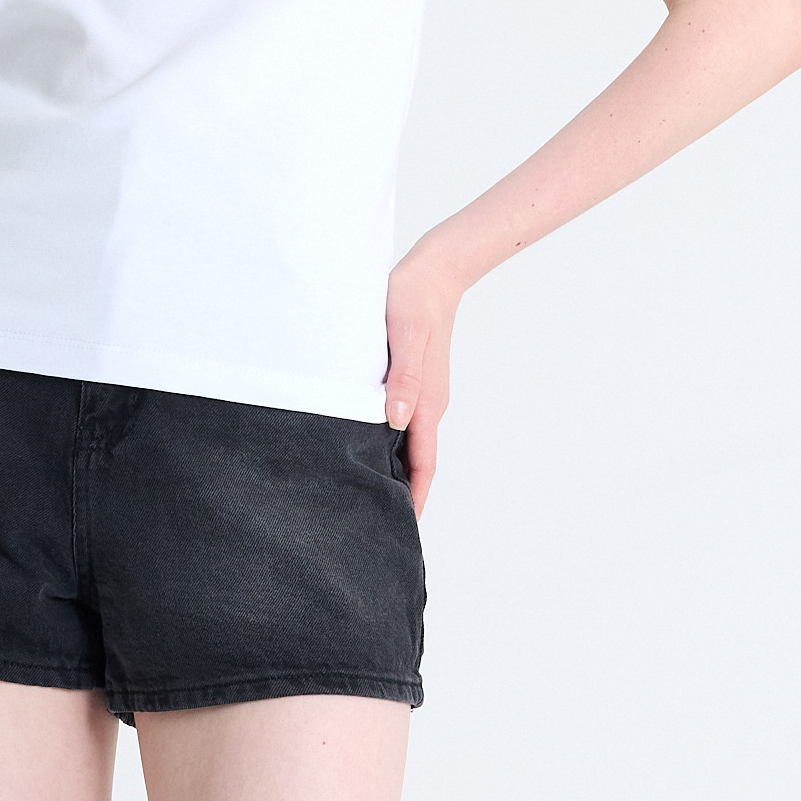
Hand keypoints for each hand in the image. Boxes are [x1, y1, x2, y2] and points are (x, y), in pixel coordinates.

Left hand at [383, 237, 469, 518]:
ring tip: (367, 494)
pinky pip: (403, 421)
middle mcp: (428, 403)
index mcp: (428, 401)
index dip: (413, 498)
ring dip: (395, 468)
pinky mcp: (412, 379)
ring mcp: (422, 392)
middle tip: (374, 522)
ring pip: (408, 441)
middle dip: (402, 493)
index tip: (401, 530)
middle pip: (417, 459)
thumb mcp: (405, 336)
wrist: (433, 270)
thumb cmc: (412, 300)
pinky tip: (367, 443)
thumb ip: (403, 378)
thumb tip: (397, 422)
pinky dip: (390, 443)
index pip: (423, 463)